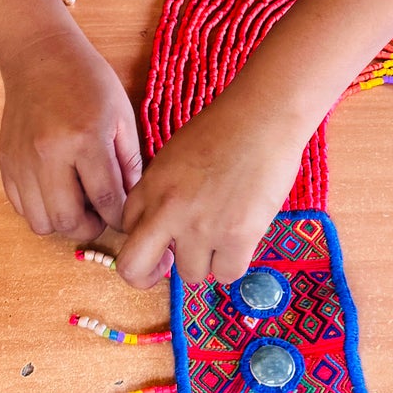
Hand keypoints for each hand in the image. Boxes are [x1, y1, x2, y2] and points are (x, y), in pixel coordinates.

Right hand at [0, 24, 141, 240]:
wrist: (39, 56)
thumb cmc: (87, 80)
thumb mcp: (121, 114)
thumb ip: (129, 161)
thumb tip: (133, 200)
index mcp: (85, 139)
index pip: (106, 200)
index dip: (120, 218)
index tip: (127, 217)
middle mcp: (49, 155)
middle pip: (69, 221)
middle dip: (91, 227)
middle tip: (101, 214)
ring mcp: (22, 162)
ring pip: (41, 222)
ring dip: (63, 222)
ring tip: (77, 201)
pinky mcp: (6, 163)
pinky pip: (21, 207)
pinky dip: (41, 208)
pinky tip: (55, 190)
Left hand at [118, 91, 306, 288]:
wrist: (264, 116)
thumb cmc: (226, 127)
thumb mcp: (177, 154)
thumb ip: (165, 189)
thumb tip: (170, 225)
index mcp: (151, 185)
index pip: (128, 229)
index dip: (148, 236)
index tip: (167, 234)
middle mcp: (168, 210)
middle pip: (134, 268)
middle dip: (147, 276)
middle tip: (169, 265)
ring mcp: (201, 226)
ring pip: (190, 275)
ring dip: (206, 260)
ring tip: (224, 233)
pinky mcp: (237, 236)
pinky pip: (227, 274)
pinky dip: (233, 263)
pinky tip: (242, 239)